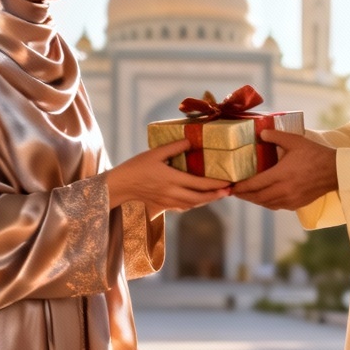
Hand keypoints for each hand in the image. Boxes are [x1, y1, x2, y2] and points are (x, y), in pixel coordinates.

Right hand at [107, 139, 230, 215]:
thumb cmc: (136, 167)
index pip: (199, 183)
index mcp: (172, 179)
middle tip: (229, 191)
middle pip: (199, 198)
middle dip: (216, 195)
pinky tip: (198, 200)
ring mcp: (167, 202)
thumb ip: (174, 147)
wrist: (120, 186)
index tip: (228, 182)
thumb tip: (191, 141)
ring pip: (192, 205)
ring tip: (218, 195)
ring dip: (207, 201)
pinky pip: (183, 207)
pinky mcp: (163, 206)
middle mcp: (172, 193)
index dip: (216, 184)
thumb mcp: (154, 153)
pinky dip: (194, 204)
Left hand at [230, 130, 337, 209]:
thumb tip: (261, 133)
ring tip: (246, 194)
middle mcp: (283, 190)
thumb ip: (276, 136)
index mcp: (281, 175)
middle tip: (233, 191)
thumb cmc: (315, 154)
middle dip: (243, 195)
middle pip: (257, 197)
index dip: (240, 187)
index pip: (254, 184)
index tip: (230, 186)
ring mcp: (290, 200)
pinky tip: (263, 197)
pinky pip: (276, 206)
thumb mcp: (295, 141)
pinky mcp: (296, 204)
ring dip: (254, 200)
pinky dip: (266, 203)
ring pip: (265, 204)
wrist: (335, 172)